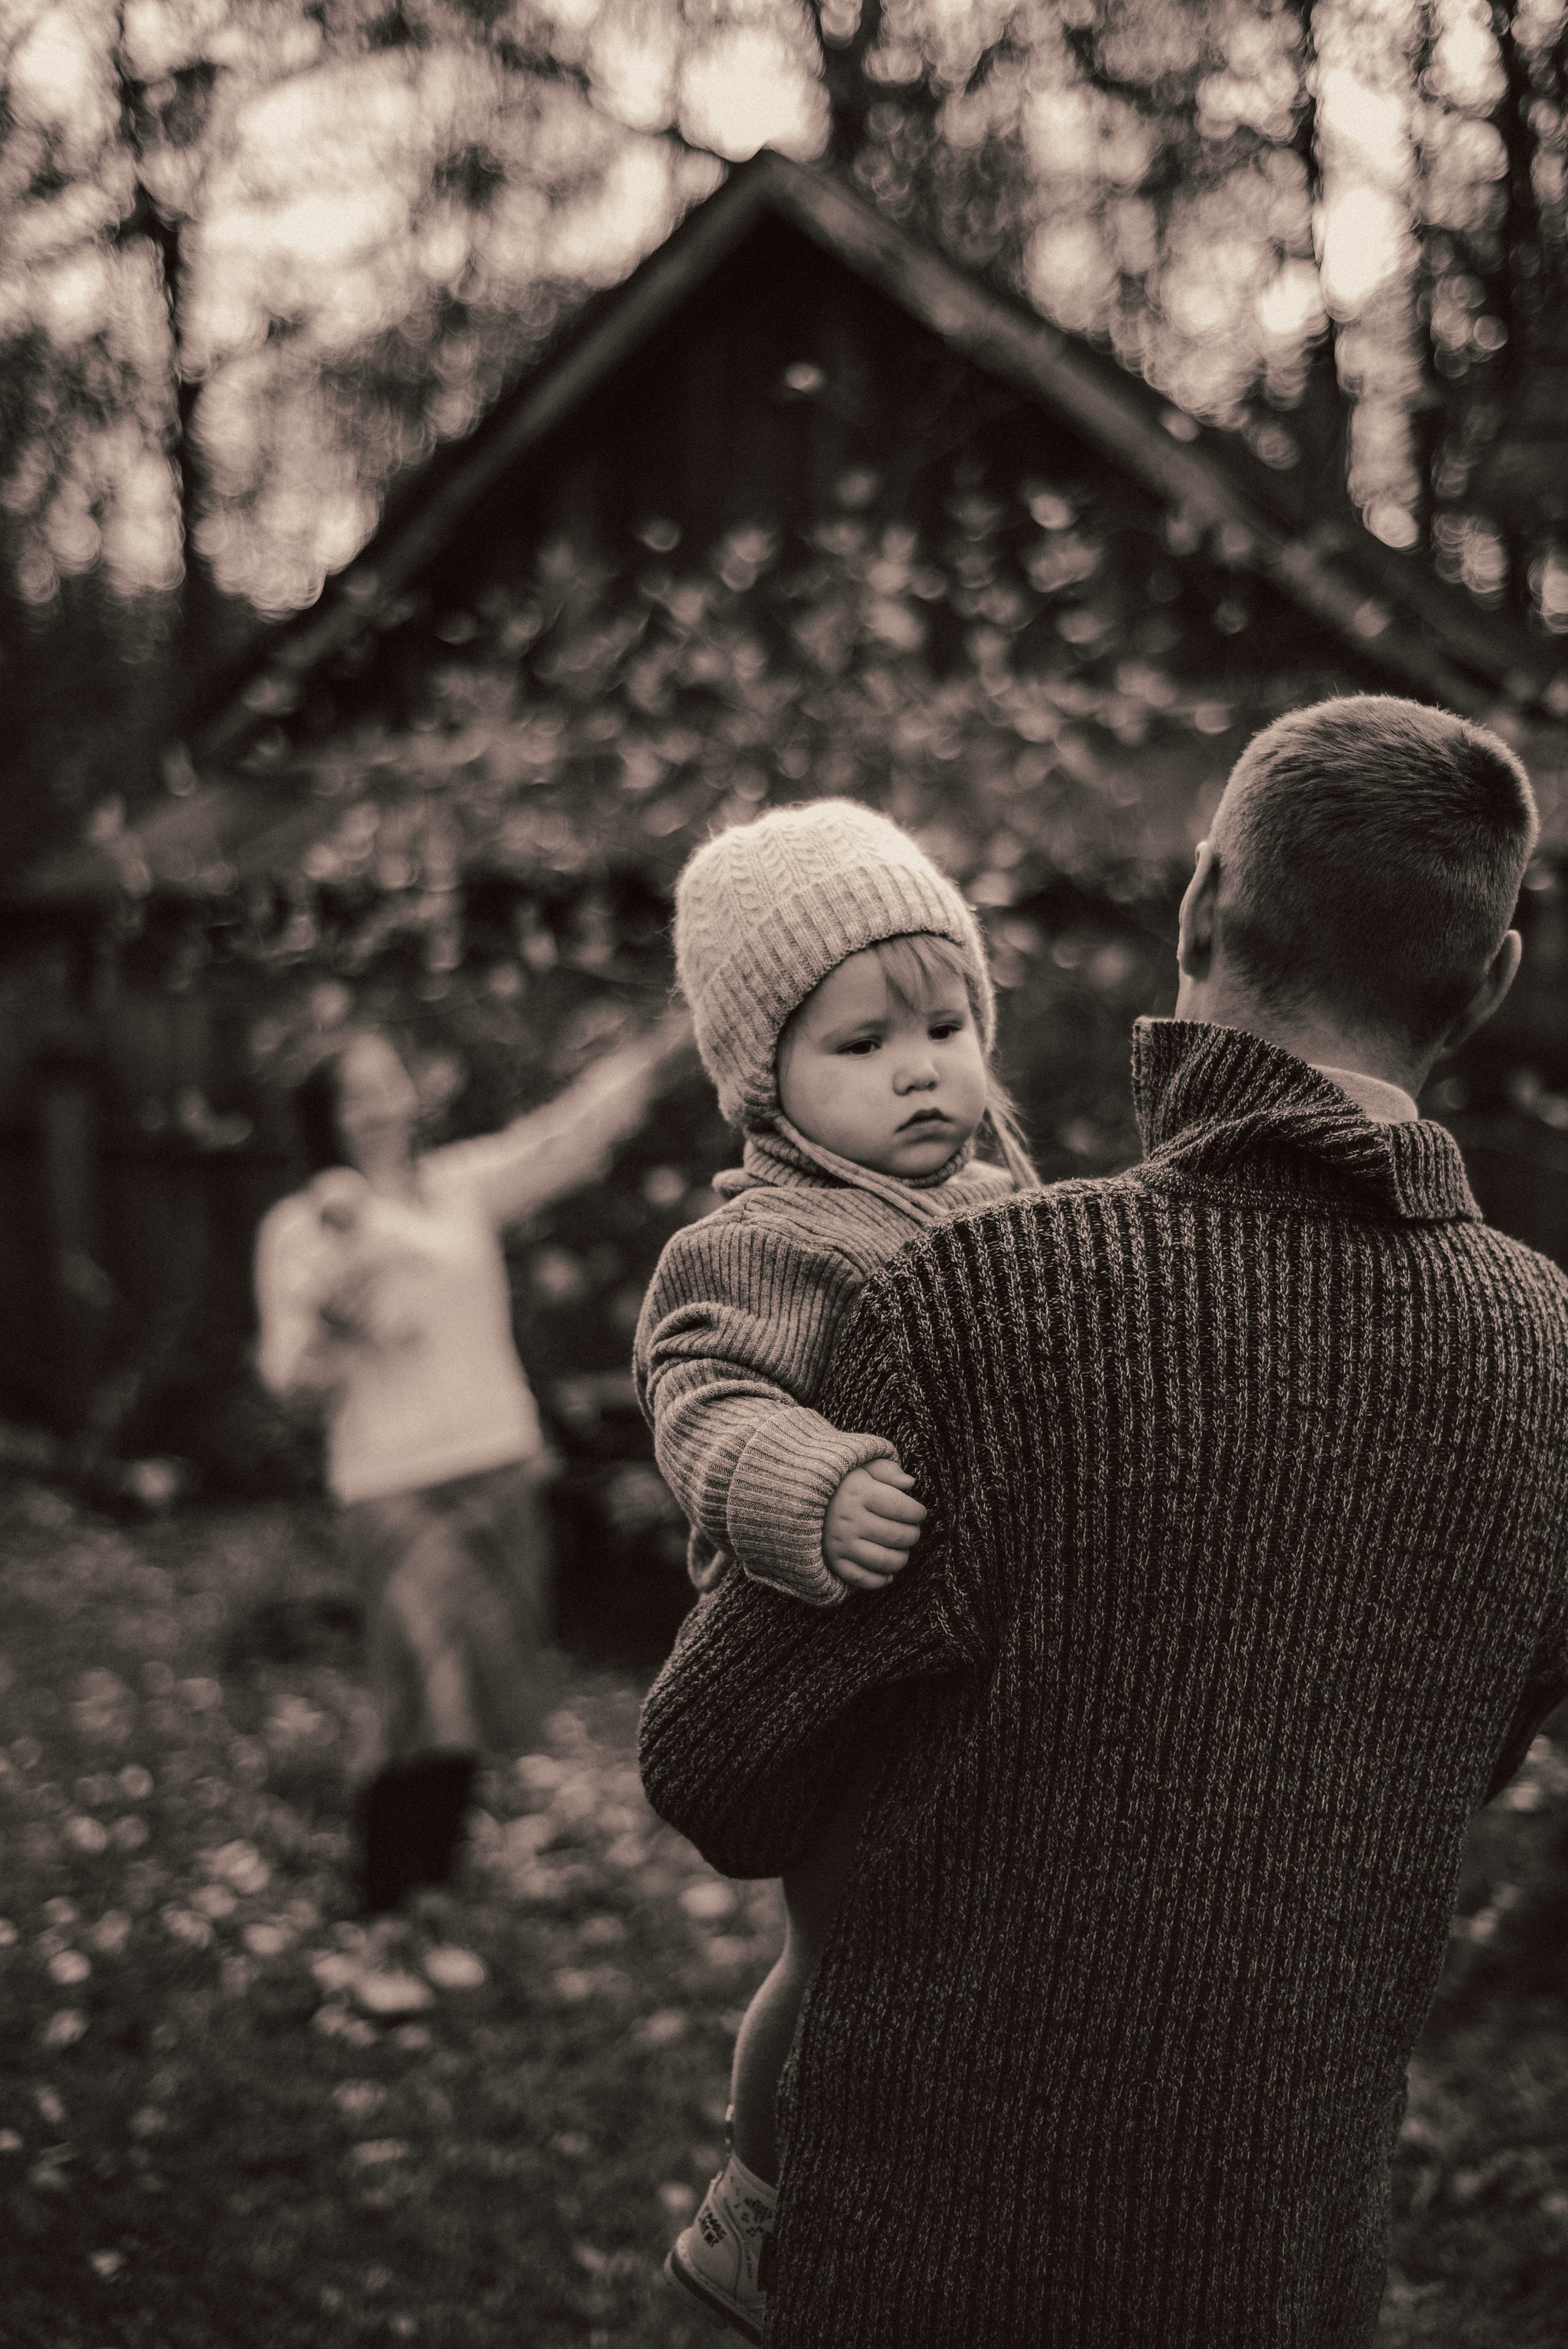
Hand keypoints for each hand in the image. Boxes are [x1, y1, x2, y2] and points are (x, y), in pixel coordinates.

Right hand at [823, 1457, 926, 1591]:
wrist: (794, 1497)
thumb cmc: (835, 1481)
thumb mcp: (859, 1465)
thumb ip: (886, 1470)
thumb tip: (910, 1484)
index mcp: (859, 1493)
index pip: (903, 1508)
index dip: (918, 1513)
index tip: (918, 1512)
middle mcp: (849, 1520)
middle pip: (898, 1536)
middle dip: (913, 1534)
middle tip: (912, 1530)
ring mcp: (840, 1543)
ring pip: (885, 1561)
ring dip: (901, 1558)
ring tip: (901, 1549)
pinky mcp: (832, 1561)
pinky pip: (864, 1579)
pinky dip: (881, 1579)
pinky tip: (888, 1571)